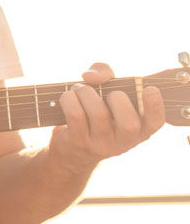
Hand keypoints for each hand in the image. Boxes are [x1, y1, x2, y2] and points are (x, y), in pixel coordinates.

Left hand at [47, 63, 166, 172]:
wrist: (71, 150)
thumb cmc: (94, 112)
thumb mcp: (107, 92)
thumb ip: (106, 74)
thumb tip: (92, 76)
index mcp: (139, 130)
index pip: (155, 122)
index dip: (155, 106)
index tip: (149, 89)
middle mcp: (123, 141)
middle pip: (129, 122)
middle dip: (116, 97)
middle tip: (106, 93)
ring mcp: (101, 145)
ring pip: (99, 113)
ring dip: (86, 92)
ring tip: (80, 89)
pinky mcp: (78, 142)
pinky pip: (75, 114)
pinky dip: (69, 98)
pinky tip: (68, 97)